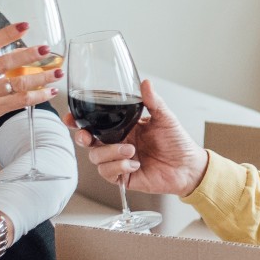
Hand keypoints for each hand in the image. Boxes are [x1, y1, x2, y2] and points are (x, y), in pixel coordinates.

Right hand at [0, 22, 63, 139]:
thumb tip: (24, 52)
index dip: (8, 33)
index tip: (24, 25)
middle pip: (7, 62)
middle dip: (29, 55)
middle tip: (46, 49)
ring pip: (19, 83)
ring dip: (41, 78)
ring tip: (57, 72)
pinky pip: (22, 100)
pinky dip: (39, 96)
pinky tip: (51, 91)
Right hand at [64, 79, 208, 195]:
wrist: (189, 166)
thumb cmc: (178, 142)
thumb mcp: (165, 118)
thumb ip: (153, 102)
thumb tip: (146, 83)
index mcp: (123, 127)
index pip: (94, 123)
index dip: (78, 121)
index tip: (70, 118)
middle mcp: (118, 143)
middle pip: (88, 142)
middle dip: (82, 138)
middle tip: (87, 137)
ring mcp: (119, 161)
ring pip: (96, 158)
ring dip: (111, 153)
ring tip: (132, 150)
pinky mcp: (124, 177)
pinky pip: (109, 174)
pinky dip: (120, 168)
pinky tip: (135, 165)